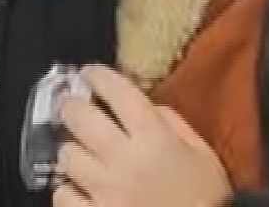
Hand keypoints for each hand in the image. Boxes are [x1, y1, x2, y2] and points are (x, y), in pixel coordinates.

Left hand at [52, 66, 231, 206]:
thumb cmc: (206, 199)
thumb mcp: (201, 154)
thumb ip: (173, 123)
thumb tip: (145, 105)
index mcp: (154, 139)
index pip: (118, 92)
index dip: (98, 76)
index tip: (89, 73)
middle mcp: (124, 160)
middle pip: (80, 118)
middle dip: (72, 107)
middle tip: (72, 107)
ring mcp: (104, 191)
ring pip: (67, 155)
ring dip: (72, 151)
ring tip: (80, 153)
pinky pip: (62, 194)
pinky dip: (68, 190)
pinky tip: (79, 189)